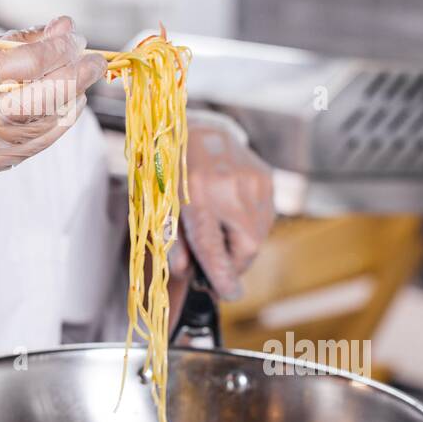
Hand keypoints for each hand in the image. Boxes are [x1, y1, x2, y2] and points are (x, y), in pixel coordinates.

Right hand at [0, 16, 105, 189]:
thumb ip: (10, 42)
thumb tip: (59, 29)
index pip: (28, 62)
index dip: (59, 46)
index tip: (73, 33)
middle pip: (46, 93)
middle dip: (77, 71)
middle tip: (92, 56)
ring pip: (49, 119)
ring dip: (73, 95)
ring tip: (80, 75)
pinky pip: (40, 141)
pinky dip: (60, 120)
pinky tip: (67, 102)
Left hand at [168, 110, 274, 299]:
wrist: (194, 127)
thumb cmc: (169, 168)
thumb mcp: (157, 203)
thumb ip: (170, 239)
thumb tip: (185, 273)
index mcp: (193, 193)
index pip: (211, 245)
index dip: (220, 275)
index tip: (228, 294)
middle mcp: (227, 186)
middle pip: (245, 246)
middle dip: (233, 265)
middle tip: (218, 269)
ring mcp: (251, 180)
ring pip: (257, 235)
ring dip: (240, 246)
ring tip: (219, 234)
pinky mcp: (265, 177)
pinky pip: (264, 217)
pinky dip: (249, 226)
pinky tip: (231, 216)